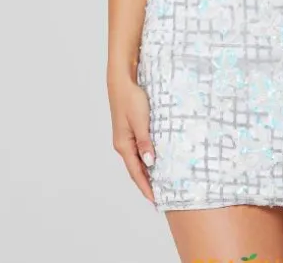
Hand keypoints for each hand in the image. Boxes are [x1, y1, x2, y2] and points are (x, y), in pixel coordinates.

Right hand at [108, 76, 155, 204]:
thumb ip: (144, 142)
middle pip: (136, 168)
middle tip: (159, 196)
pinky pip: (138, 150)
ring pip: (137, 160)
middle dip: (146, 183)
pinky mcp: (129, 130)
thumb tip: (150, 162)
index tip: (155, 200)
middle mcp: (122, 144)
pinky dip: (145, 158)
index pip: (136, 172)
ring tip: (158, 182)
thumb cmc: (131, 100)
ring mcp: (125, 137)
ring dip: (146, 171)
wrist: (122, 82)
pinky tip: (153, 160)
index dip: (146, 186)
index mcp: (123, 145)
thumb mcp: (140, 121)